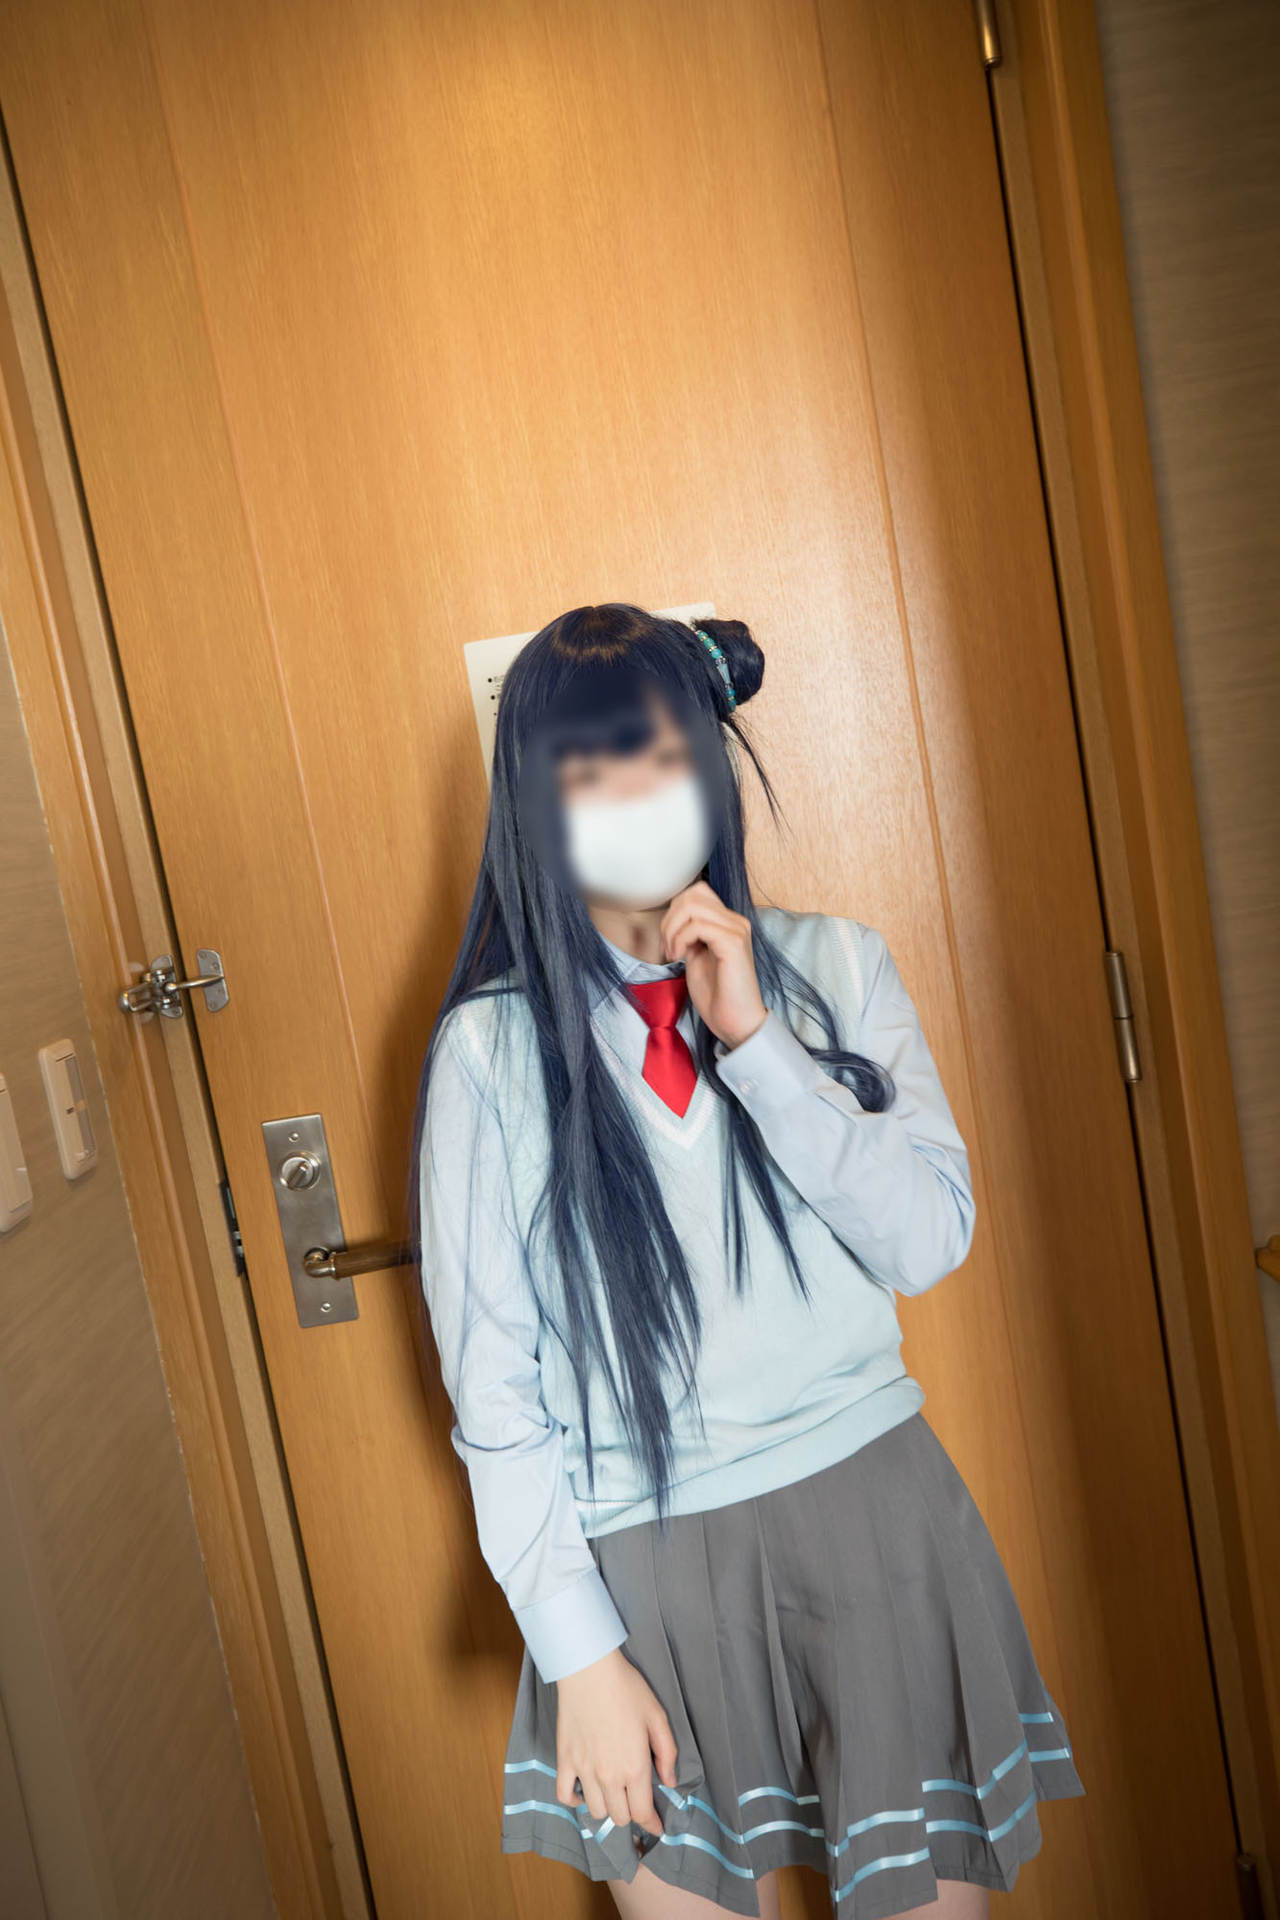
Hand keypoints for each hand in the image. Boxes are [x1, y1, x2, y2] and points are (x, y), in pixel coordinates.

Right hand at [555, 1646, 677, 1839]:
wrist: (590, 1670)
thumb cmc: (627, 1689)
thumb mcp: (657, 1717)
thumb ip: (667, 1753)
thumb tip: (669, 1782)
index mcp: (635, 1767)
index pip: (642, 1813)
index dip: (652, 1825)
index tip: (656, 1826)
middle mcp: (609, 1776)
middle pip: (620, 1817)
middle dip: (632, 1814)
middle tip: (635, 1801)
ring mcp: (584, 1770)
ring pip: (595, 1811)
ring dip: (607, 1808)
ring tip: (613, 1794)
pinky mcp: (564, 1760)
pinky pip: (565, 1795)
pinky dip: (575, 1800)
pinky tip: (585, 1791)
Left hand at [660, 881, 768, 1050]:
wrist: (735, 1023)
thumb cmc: (717, 995)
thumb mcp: (697, 956)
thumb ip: (689, 934)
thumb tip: (673, 919)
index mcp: (728, 923)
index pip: (697, 892)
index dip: (674, 910)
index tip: (668, 940)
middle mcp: (736, 921)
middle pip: (692, 894)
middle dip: (669, 919)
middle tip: (668, 947)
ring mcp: (736, 931)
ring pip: (692, 906)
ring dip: (672, 930)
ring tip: (673, 954)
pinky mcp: (734, 944)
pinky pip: (698, 926)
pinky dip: (680, 939)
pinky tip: (680, 958)